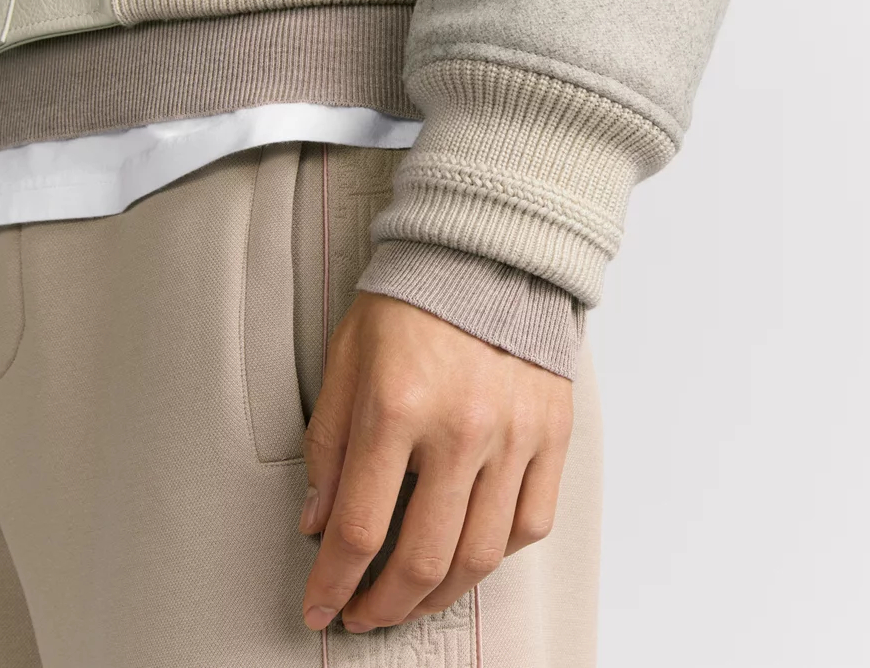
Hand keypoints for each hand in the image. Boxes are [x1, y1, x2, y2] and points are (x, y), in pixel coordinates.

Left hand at [298, 289, 573, 632]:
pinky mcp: (552, 432)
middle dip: (383, 606)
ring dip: (439, 594)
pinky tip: (471, 552)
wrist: (488, 253)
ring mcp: (514, 434)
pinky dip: (499, 553)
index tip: (321, 606)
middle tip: (365, 615)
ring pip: (480, 554)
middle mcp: (461, 428)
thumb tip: (318, 523)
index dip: (332, 584)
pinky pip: (531, 521)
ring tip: (414, 599)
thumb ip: (328, 443)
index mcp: (397, 406)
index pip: (357, 528)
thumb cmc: (413, 301)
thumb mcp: (347, 358)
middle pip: (421, 558)